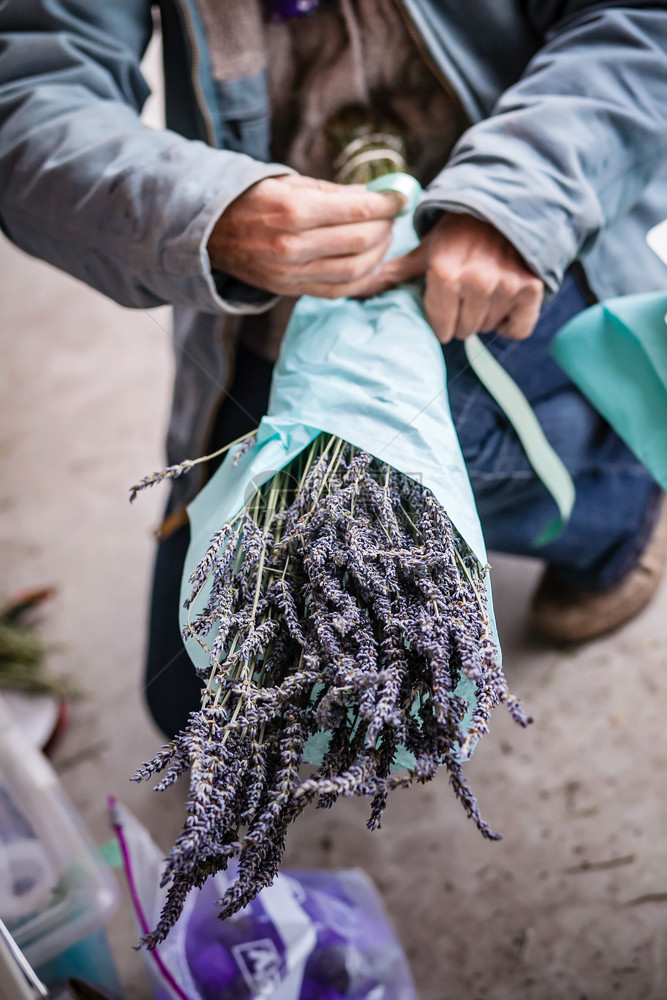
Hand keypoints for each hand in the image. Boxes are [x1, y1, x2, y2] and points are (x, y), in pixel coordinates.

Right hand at [207, 174, 405, 298]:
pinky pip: (338, 290)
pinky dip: (362, 279)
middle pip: (359, 241)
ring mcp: (291, 273)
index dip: (388, 204)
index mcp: (293, 211)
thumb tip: (373, 196)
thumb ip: (333, 192)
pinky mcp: (290, 290)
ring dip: (378, 254)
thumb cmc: (253, 200)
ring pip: (353, 270)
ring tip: (384, 238)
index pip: (357, 211)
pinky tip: (371, 263)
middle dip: (385, 228)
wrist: (212, 233)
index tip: (402, 197)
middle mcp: (292, 246)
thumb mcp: (289, 183)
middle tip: (392, 218)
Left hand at [367, 212, 544, 342]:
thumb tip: (354, 288)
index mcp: (445, 273)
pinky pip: (518, 330)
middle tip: (468, 289)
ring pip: (488, 329)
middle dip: (463, 316)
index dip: (442, 318)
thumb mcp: (424, 251)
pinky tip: (506, 300)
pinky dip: (512, 322)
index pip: (442, 329)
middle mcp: (477, 280)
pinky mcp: (531, 287)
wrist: (502, 209)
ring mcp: (506, 284)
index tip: (447, 298)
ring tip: (486, 287)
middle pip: (464, 332)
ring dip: (486, 315)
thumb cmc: (457, 234)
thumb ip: (393, 273)